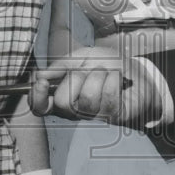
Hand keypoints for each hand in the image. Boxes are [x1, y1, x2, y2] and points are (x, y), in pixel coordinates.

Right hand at [29, 47, 160, 129]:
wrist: (137, 71)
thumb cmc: (108, 66)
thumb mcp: (81, 58)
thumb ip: (60, 66)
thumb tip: (39, 75)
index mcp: (64, 95)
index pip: (41, 107)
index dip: (37, 97)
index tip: (42, 82)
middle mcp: (76, 110)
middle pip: (63, 103)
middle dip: (77, 78)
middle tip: (89, 71)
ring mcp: (96, 115)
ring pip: (87, 98)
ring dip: (98, 76)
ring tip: (106, 73)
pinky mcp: (115, 116)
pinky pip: (108, 97)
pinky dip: (113, 80)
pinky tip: (117, 79)